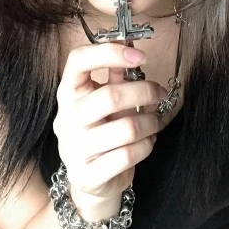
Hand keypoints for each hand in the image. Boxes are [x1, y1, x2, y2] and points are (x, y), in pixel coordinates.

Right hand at [53, 42, 167, 206]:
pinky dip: (146, 146)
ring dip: (151, 122)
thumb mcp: (104, 99)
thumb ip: (115, 76)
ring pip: (126, 128)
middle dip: (145, 92)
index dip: (109, 52)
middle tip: (161, 93)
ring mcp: (73, 148)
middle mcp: (66, 118)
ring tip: (156, 121)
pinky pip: (128, 155)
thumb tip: (131, 49)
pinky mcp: (86, 174)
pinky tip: (147, 141)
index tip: (140, 55)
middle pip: (110, 96)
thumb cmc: (101, 130)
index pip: (78, 60)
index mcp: (68, 92)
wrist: (91, 179)